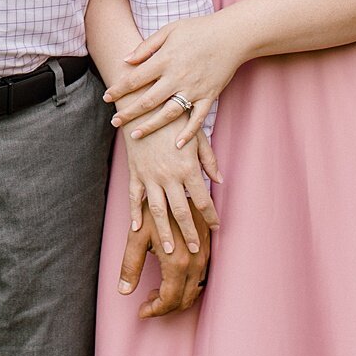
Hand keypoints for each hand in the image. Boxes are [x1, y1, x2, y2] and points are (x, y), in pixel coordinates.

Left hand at [104, 15, 241, 143]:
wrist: (231, 35)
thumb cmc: (198, 29)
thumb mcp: (169, 30)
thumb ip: (147, 46)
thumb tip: (126, 60)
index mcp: (165, 59)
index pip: (135, 78)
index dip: (119, 89)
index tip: (106, 98)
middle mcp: (177, 77)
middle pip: (148, 100)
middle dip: (129, 113)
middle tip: (114, 122)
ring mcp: (193, 89)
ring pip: (168, 114)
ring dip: (150, 126)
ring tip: (135, 135)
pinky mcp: (209, 96)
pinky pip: (197, 119)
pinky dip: (188, 133)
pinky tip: (176, 145)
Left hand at [117, 204, 211, 317]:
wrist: (177, 186)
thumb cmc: (154, 209)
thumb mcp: (137, 236)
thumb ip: (130, 265)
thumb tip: (123, 290)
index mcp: (176, 262)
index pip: (169, 300)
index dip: (155, 310)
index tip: (142, 310)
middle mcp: (194, 262)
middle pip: (183, 300)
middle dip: (165, 307)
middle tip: (148, 301)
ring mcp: (204, 256)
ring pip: (194, 291)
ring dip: (176, 297)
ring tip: (157, 290)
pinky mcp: (207, 249)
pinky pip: (201, 278)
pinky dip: (186, 286)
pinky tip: (171, 278)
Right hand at [123, 119, 222, 252]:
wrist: (145, 105)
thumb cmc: (175, 118)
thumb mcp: (197, 136)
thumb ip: (208, 160)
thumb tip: (220, 180)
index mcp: (188, 167)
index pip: (203, 199)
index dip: (211, 216)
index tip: (216, 227)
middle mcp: (169, 176)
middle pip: (182, 212)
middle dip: (189, 233)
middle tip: (195, 250)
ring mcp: (150, 176)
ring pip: (158, 211)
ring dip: (164, 232)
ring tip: (169, 250)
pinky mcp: (135, 173)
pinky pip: (135, 198)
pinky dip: (135, 214)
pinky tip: (138, 228)